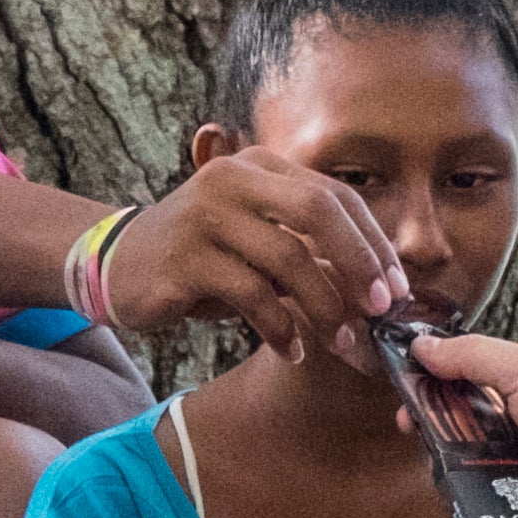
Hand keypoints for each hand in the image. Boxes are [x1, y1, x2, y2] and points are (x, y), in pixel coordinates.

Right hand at [103, 150, 401, 365]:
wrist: (120, 267)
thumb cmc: (203, 259)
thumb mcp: (257, 244)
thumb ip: (307, 252)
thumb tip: (375, 289)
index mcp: (260, 167)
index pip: (334, 194)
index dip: (372, 240)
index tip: (396, 285)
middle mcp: (234, 179)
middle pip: (319, 210)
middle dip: (359, 262)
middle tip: (380, 308)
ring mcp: (206, 215)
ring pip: (288, 258)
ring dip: (323, 307)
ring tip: (338, 341)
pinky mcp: (185, 257)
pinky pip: (251, 295)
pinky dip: (279, 329)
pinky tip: (290, 350)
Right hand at [408, 332, 517, 517]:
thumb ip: (473, 357)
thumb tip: (421, 347)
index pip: (466, 383)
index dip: (433, 385)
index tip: (405, 391)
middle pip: (460, 429)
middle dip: (432, 428)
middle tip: (412, 430)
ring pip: (467, 470)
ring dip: (448, 465)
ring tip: (435, 462)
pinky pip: (485, 510)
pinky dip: (469, 504)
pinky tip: (454, 497)